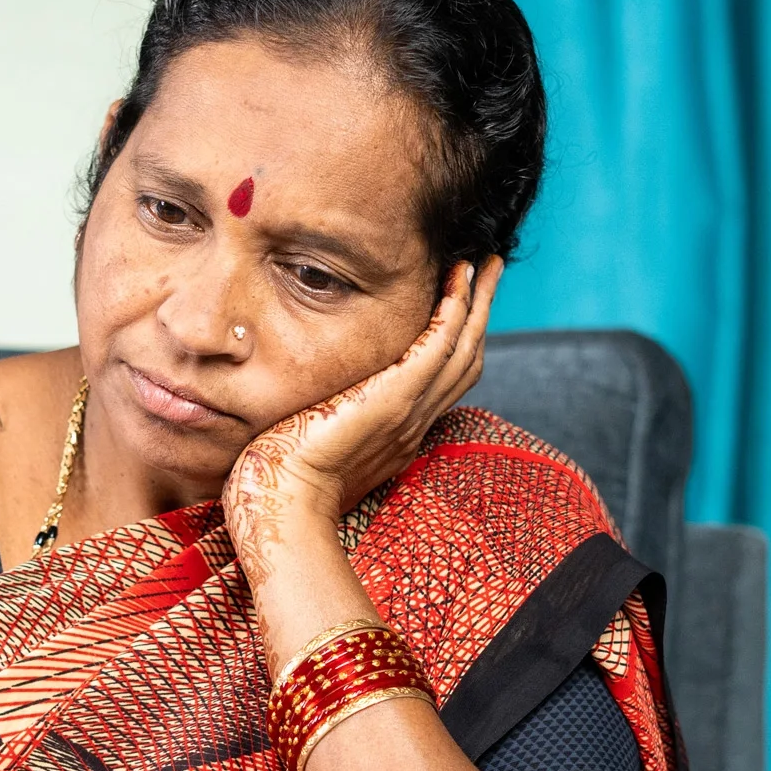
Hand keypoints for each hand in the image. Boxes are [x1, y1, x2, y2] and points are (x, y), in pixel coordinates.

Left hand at [224, 258, 499, 584]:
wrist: (283, 505)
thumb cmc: (282, 482)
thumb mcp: (312, 441)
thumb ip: (322, 416)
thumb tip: (307, 399)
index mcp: (397, 434)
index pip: (441, 380)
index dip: (457, 341)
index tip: (460, 305)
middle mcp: (413, 422)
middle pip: (465, 360)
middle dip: (480, 312)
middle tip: (488, 271)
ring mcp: (409, 411)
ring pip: (463, 349)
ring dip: (477, 302)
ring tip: (484, 264)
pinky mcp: (395, 399)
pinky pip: (439, 346)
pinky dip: (454, 311)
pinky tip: (457, 281)